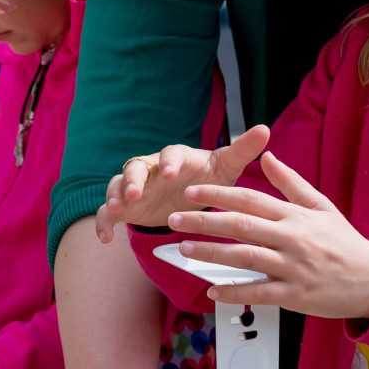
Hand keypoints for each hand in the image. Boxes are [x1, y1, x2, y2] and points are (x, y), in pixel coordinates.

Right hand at [95, 125, 270, 242]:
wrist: (190, 193)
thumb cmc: (208, 177)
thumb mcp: (226, 167)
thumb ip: (242, 150)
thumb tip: (265, 130)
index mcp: (176, 158)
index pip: (169, 154)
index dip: (168, 162)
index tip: (170, 173)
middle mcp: (152, 169)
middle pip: (136, 166)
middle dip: (133, 178)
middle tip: (135, 192)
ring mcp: (136, 187)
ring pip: (117, 185)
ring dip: (115, 195)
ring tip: (117, 208)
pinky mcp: (127, 206)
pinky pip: (109, 211)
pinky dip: (104, 223)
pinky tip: (105, 239)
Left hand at [167, 150, 368, 319]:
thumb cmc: (344, 243)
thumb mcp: (321, 206)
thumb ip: (291, 183)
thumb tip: (266, 157)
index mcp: (295, 215)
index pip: (250, 199)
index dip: (218, 194)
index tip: (191, 192)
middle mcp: (291, 238)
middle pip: (240, 225)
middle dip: (203, 221)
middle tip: (174, 218)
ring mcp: (292, 267)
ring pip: (244, 257)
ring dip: (211, 254)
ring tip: (184, 251)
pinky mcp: (294, 294)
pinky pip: (259, 292)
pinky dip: (234, 292)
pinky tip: (212, 291)